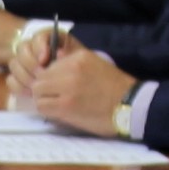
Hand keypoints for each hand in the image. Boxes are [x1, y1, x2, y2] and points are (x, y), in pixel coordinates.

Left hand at [21, 44, 136, 136]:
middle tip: (54, 98)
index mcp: (79, 57)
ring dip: (44, 99)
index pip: (50, 65)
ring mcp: (67, 86)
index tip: (57, 87)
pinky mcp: (66, 105)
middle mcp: (71, 68)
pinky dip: (47, 110)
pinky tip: (58, 112)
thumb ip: (73, 65)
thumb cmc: (115, 88)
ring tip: (56, 106)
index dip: (50, 78)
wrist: (131, 105)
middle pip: (40, 77)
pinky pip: (42, 106)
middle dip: (44, 89)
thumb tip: (49, 68)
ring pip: (38, 91)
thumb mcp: (95, 65)